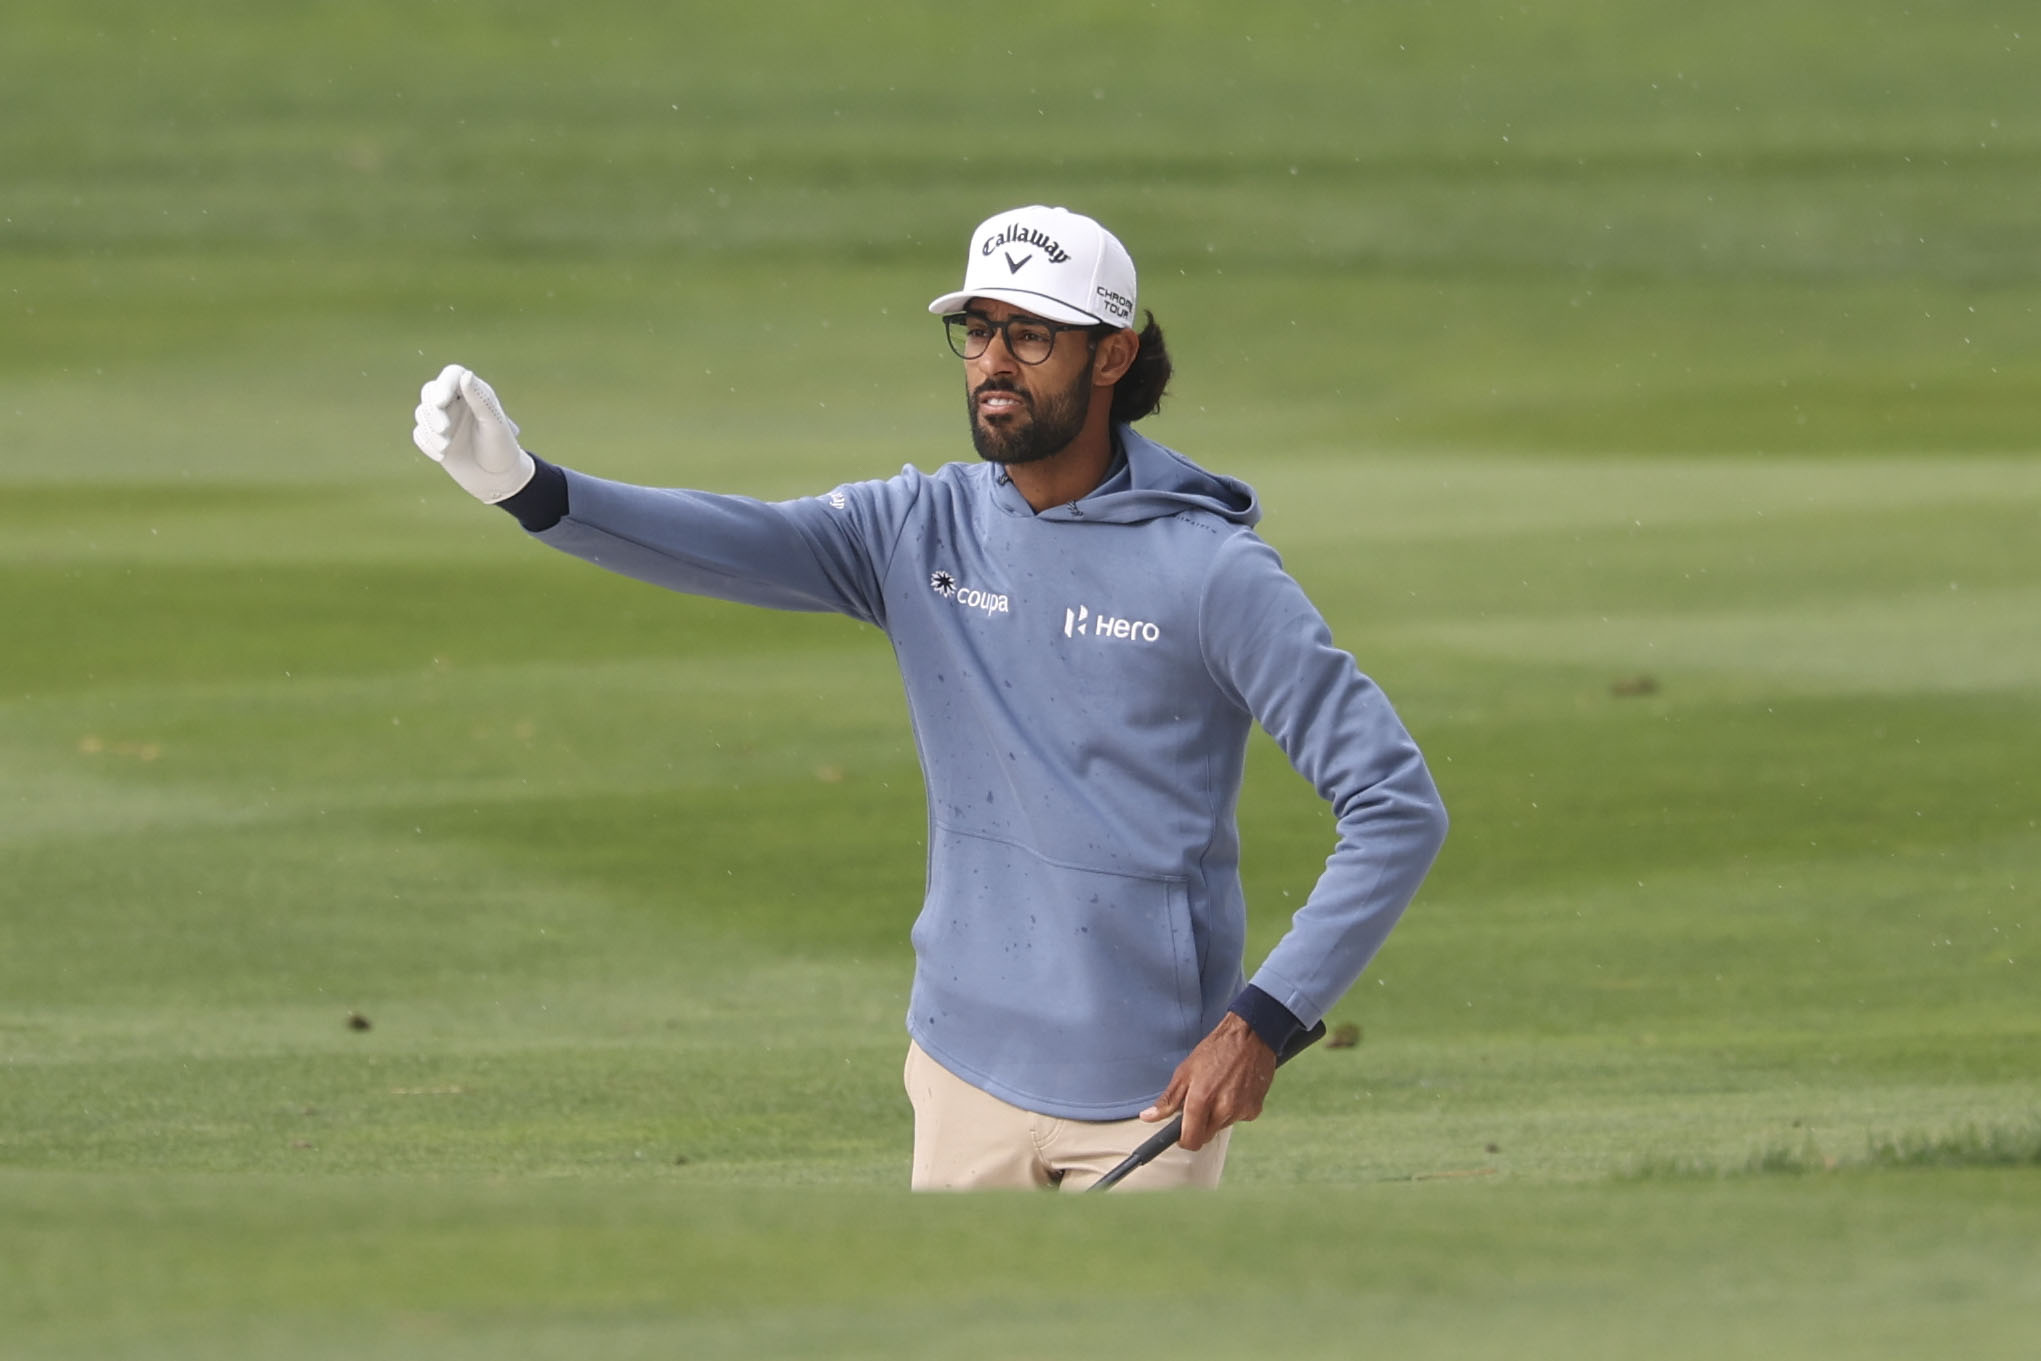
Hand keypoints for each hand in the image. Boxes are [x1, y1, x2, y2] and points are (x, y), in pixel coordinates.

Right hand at [411, 363, 535, 502]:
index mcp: (474, 393)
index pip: (452, 375)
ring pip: (422, 413)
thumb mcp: (495, 425)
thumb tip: (466, 376)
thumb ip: (481, 400)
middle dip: (433, 410)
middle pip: (430, 391)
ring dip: (431, 430)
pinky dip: (427, 443)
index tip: (441, 402)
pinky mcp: (434, 438)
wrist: (498, 480)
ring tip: (446, 447)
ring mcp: (443, 420)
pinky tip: (442, 455)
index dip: (443, 385)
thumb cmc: (502, 449)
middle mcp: (456, 403)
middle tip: (443, 429)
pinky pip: (420, 434)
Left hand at [1141, 1012, 1277, 1151]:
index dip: (1183, 1139)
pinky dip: (1233, 1110)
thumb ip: (1168, 1100)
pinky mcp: (1255, 1110)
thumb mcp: (1185, 1071)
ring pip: (1221, 1127)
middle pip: (1206, 1137)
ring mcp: (1241, 1111)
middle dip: (1199, 1126)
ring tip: (1219, 1090)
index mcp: (1202, 1100)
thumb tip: (1148, 1117)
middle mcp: (1223, 1110)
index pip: (1191, 1140)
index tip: (1181, 1133)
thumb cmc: (1216, 1050)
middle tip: (1200, 1103)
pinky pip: (1237, 1119)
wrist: (1250, 1037)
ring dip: (1216, 1117)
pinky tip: (1233, 1090)